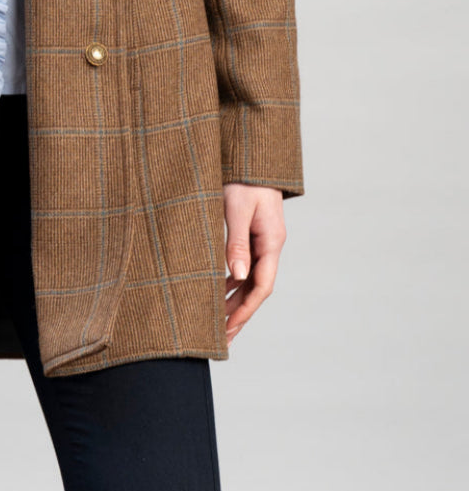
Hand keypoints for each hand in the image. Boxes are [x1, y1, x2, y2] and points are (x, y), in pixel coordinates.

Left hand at [222, 183, 285, 343]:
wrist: (251, 153)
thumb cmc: (243, 178)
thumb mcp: (236, 208)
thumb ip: (236, 243)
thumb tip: (237, 278)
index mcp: (271, 241)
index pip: (261, 286)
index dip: (245, 310)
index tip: (228, 329)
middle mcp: (270, 243)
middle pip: (257, 287)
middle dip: (240, 313)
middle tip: (222, 337)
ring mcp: (263, 238)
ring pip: (251, 277)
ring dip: (236, 299)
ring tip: (218, 320)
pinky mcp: (253, 232)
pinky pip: (245, 264)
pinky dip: (233, 280)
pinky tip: (218, 289)